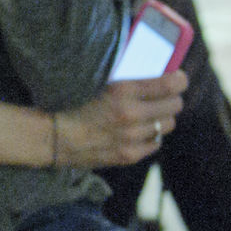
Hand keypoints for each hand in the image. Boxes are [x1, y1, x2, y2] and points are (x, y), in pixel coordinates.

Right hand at [58, 71, 187, 166]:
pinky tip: (138, 131)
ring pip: (167, 125)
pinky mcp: (129, 155)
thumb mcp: (96, 83)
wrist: (51, 137)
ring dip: (161, 118)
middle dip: (171, 99)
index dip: (179, 80)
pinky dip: (150, 136)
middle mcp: (131, 114)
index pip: (171, 84)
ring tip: (149, 115)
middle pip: (174, 106)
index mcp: (122, 91)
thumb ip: (124, 81)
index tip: (177, 78)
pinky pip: (155, 143)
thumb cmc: (69, 104)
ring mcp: (132, 137)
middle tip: (163, 97)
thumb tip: (151, 75)